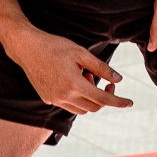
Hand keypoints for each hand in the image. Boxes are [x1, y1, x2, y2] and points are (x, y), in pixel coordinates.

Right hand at [8, 29, 130, 113]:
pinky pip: (68, 105)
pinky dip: (77, 98)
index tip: (130, 102)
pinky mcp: (47, 98)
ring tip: (85, 77)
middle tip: (104, 80)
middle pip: (93, 107)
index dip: (118, 101)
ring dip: (89, 98)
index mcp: (74, 85)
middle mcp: (64, 97)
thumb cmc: (55, 46)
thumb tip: (118, 79)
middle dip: (103, 97)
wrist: (26, 47)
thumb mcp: (81, 53)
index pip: (103, 99)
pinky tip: (73, 80)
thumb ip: (101, 68)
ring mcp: (54, 100)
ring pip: (81, 109)